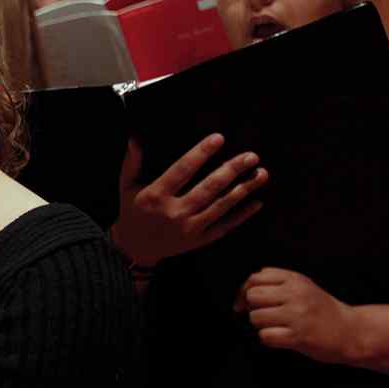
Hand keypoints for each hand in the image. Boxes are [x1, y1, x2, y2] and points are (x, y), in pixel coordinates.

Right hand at [111, 135, 267, 267]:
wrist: (135, 248)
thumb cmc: (132, 211)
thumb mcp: (126, 186)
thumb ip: (131, 162)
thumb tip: (134, 138)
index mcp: (156, 195)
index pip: (183, 170)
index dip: (201, 153)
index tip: (219, 138)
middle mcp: (174, 212)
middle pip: (208, 187)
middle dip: (232, 170)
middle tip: (251, 156)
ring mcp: (189, 228)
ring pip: (221, 206)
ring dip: (244, 189)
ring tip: (261, 174)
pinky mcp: (198, 240)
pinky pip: (224, 226)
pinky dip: (242, 215)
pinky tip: (257, 202)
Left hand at [235, 267, 363, 365]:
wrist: (352, 331)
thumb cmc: (321, 310)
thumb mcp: (302, 287)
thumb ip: (276, 283)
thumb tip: (241, 294)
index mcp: (294, 279)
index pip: (255, 278)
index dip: (245, 291)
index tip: (246, 303)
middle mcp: (295, 294)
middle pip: (252, 296)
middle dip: (253, 308)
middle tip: (266, 316)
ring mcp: (297, 315)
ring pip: (255, 317)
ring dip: (261, 325)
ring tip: (277, 327)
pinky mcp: (299, 336)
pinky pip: (265, 336)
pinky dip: (269, 339)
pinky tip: (281, 338)